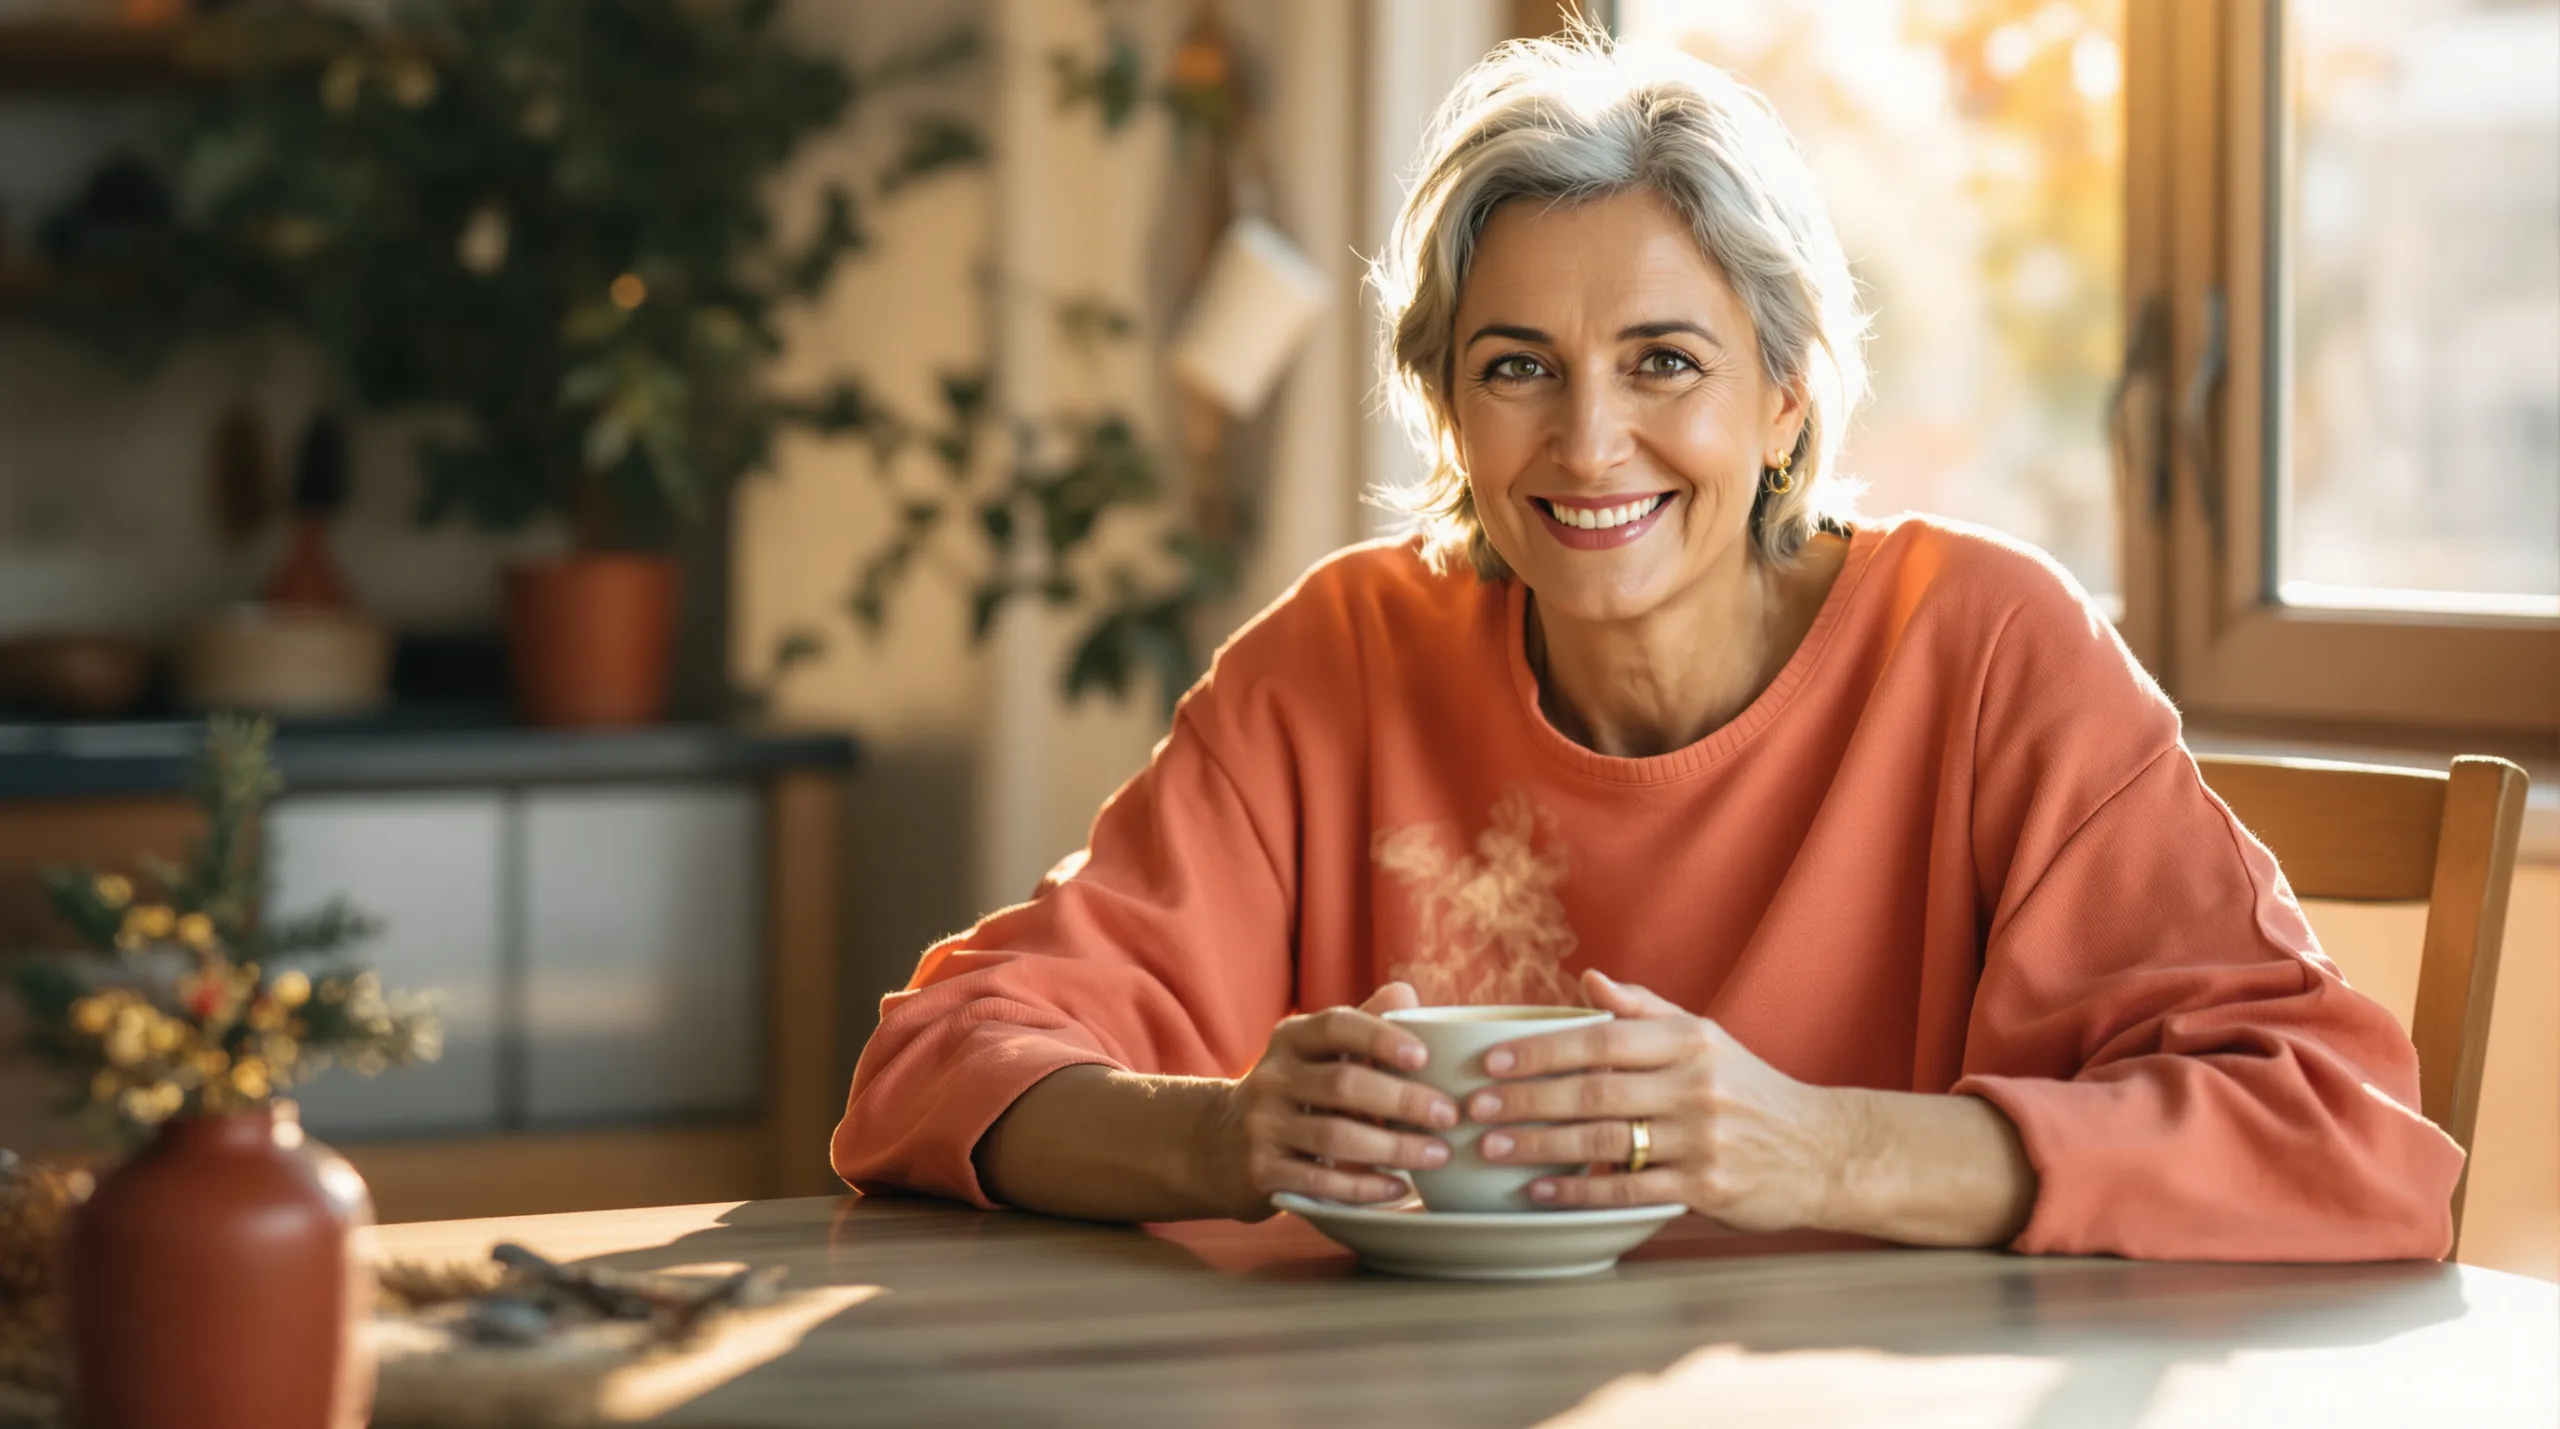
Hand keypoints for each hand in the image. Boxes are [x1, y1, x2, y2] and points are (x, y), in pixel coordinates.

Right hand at [1201, 982, 1458, 1217]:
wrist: (1217, 1144)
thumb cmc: (1292, 1092)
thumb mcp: (1316, 1053)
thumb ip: (1362, 1024)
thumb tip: (1406, 992)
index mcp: (1291, 1039)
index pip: (1337, 1026)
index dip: (1381, 1037)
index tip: (1424, 1057)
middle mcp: (1272, 1077)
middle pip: (1343, 1084)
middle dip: (1402, 1101)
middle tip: (1448, 1115)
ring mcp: (1263, 1125)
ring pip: (1335, 1136)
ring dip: (1393, 1148)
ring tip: (1437, 1155)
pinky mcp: (1262, 1172)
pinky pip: (1320, 1181)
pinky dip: (1364, 1186)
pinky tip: (1398, 1188)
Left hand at [1467, 968, 1845, 1231]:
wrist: (1823, 1150)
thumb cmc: (1751, 1090)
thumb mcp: (1707, 1038)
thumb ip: (1644, 1009)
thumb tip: (1587, 976)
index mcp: (1690, 1041)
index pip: (1602, 1038)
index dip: (1542, 1049)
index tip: (1492, 1060)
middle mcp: (1697, 1086)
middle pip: (1595, 1091)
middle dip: (1527, 1099)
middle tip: (1475, 1106)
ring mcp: (1703, 1139)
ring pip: (1605, 1141)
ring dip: (1540, 1145)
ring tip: (1492, 1148)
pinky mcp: (1707, 1187)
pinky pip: (1629, 1189)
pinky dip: (1580, 1190)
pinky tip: (1541, 1191)